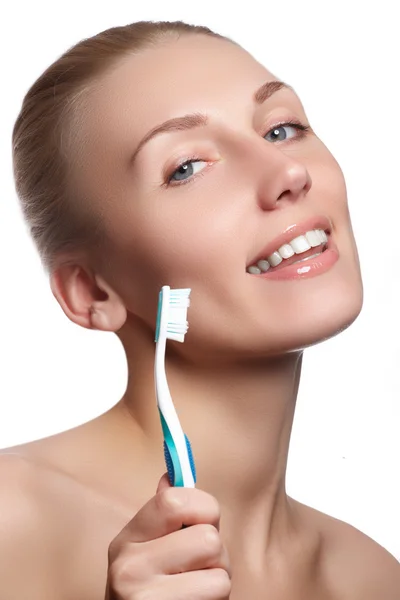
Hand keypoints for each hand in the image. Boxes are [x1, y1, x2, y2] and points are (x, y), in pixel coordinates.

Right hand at [104, 472, 231, 598]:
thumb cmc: (154, 592)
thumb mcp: (151, 551)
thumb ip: (163, 514)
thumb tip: (171, 472)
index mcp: (127, 540)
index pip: (173, 500)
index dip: (204, 507)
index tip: (205, 519)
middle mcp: (127, 567)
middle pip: (208, 537)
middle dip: (217, 553)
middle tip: (198, 568)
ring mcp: (143, 598)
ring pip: (220, 568)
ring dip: (218, 580)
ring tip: (196, 591)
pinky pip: (217, 592)